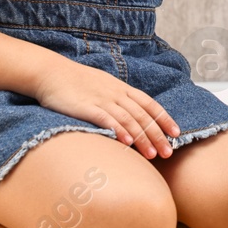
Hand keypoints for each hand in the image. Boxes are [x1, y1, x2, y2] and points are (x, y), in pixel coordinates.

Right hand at [32, 60, 180, 158]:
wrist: (52, 72)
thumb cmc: (78, 81)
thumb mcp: (104, 85)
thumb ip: (119, 99)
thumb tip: (133, 115)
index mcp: (122, 88)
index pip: (150, 104)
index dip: (164, 119)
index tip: (176, 133)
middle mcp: (116, 93)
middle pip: (142, 115)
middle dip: (157, 135)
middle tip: (168, 152)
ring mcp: (102, 100)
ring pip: (128, 119)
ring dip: (142, 137)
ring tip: (151, 154)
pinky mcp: (86, 107)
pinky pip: (106, 119)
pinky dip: (118, 130)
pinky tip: (126, 142)